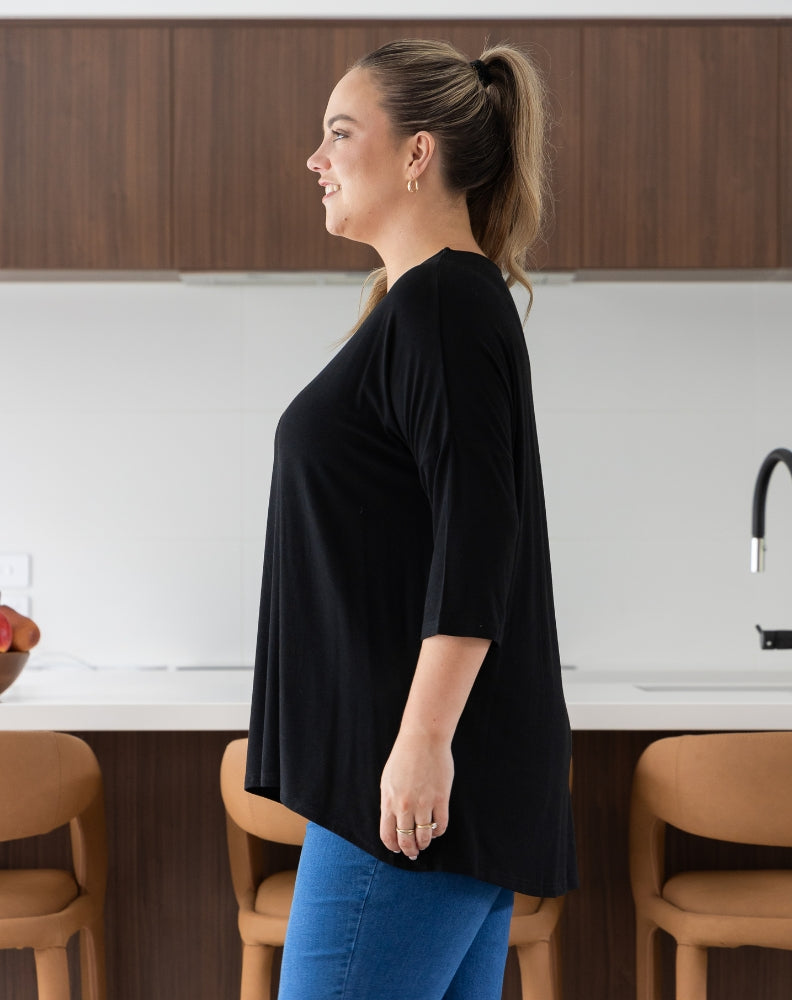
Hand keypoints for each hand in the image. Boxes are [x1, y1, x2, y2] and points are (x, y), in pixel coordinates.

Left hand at [379, 731, 452, 859]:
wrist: (423, 739)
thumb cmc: (404, 757)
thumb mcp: (388, 780)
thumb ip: (389, 801)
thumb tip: (393, 821)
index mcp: (388, 801)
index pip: (387, 835)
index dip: (393, 846)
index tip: (398, 849)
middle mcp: (404, 806)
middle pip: (406, 840)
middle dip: (410, 850)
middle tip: (414, 852)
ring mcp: (423, 803)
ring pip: (424, 836)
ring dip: (424, 843)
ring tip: (425, 842)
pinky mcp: (440, 798)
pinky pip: (441, 825)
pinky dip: (438, 831)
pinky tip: (436, 828)